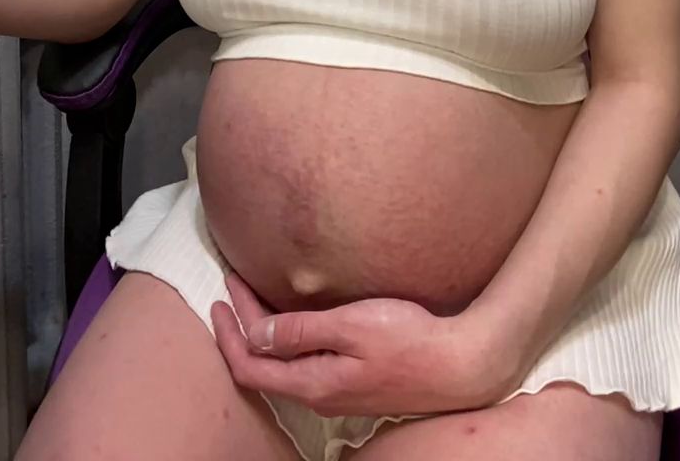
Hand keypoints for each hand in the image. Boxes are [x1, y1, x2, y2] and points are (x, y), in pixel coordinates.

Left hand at [210, 271, 516, 418]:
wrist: (460, 365)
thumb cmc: (409, 340)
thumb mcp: (351, 326)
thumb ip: (302, 331)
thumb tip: (256, 335)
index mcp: (313, 382)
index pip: (251, 367)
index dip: (229, 334)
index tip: (220, 297)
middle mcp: (320, 393)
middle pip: (264, 365)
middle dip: (243, 326)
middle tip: (233, 286)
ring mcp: (338, 390)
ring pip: (284, 365)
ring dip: (265, 332)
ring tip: (254, 300)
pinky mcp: (355, 381)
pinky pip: (305, 363)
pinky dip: (288, 338)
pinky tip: (295, 320)